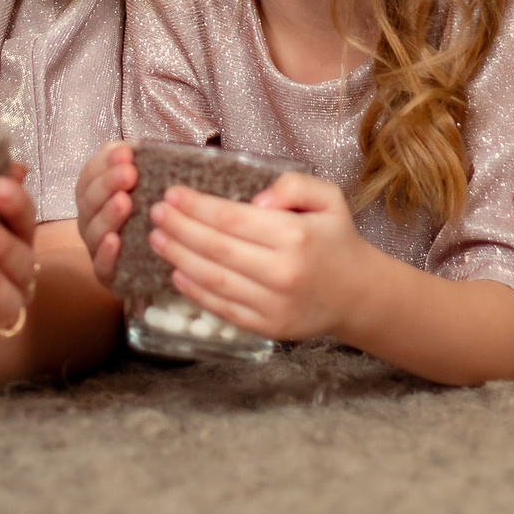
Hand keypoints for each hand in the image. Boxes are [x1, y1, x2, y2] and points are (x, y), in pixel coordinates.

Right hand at [73, 141, 135, 286]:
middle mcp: (89, 219)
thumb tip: (136, 147)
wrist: (148, 260)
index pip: (90, 173)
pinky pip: (101, 264)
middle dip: (108, 183)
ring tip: (124, 202)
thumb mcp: (141, 186)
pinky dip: (106, 252)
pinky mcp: (105, 273)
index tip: (126, 152)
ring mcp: (95, 246)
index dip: (105, 161)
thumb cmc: (144, 214)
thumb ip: (134, 166)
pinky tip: (115, 241)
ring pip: (94, 230)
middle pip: (90, 199)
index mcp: (92, 194)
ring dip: (108, 214)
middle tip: (129, 173)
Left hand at [150, 171, 379, 344]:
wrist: (357, 293)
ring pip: (214, 280)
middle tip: (156, 213)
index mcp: (295, 237)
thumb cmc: (336, 239)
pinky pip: (223, 308)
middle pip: (216, 248)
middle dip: (180, 228)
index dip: (197, 206)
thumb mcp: (329, 197)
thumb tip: (256, 201)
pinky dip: (195, 292)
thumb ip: (294, 186)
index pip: (232, 219)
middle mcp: (282, 273)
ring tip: (158, 239)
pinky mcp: (267, 327)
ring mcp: (273, 305)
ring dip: (179, 258)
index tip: (173, 194)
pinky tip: (177, 273)